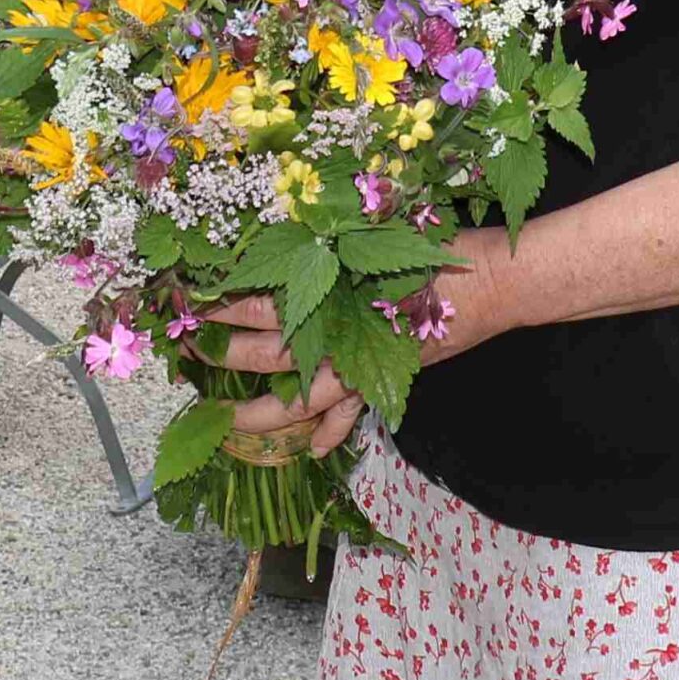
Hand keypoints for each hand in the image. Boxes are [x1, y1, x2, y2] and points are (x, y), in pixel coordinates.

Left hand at [206, 240, 517, 455]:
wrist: (491, 282)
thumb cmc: (431, 246)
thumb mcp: (373, 230)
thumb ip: (325, 238)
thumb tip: (274, 232)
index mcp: (333, 295)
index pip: (262, 305)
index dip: (223, 306)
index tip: (189, 302)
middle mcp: (342, 337)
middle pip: (270, 356)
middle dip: (224, 357)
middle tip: (187, 357)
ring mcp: (365, 366)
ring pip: (304, 401)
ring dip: (264, 413)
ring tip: (227, 421)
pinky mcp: (389, 379)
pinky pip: (353, 413)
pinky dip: (331, 431)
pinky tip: (311, 449)